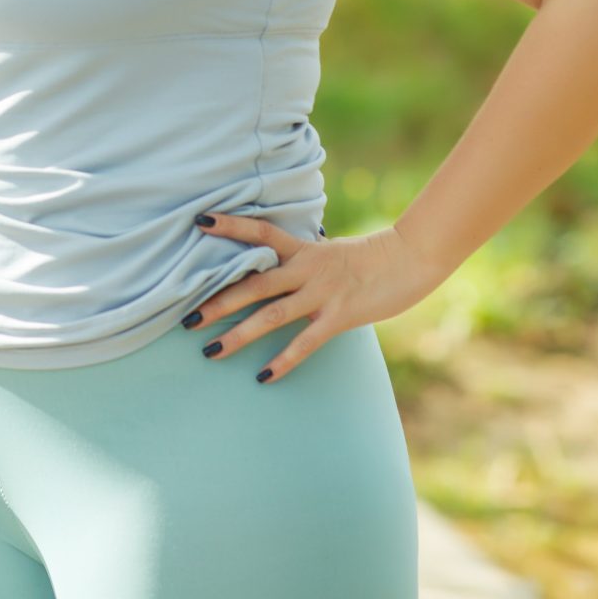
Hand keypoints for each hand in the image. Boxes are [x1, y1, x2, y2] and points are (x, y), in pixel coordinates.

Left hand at [186, 215, 451, 384]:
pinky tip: (263, 376)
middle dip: (218, 301)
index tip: (198, 222)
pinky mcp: (340, 315)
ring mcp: (322, 292)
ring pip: (272, 314)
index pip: (260, 231)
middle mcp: (306, 268)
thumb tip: (274, 262)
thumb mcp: (328, 251)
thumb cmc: (369, 257)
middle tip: (186, 319)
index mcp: (303, 248)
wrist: (410, 258)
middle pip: (253, 283)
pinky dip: (284, 359)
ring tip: (211, 351)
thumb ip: (300, 259)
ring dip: (239, 334)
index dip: (230, 226)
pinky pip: (306, 341)